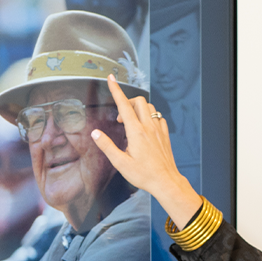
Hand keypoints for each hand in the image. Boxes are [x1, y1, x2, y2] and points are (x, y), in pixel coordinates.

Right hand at [91, 75, 203, 223]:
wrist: (166, 181)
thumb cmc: (143, 174)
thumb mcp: (120, 163)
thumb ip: (107, 146)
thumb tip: (95, 133)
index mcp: (136, 132)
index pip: (124, 105)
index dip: (116, 90)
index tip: (111, 78)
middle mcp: (149, 127)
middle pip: (139, 101)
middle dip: (127, 102)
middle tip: (120, 118)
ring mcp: (159, 130)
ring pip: (150, 108)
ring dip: (138, 109)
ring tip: (130, 124)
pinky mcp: (165, 135)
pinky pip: (158, 118)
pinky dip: (150, 117)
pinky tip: (145, 128)